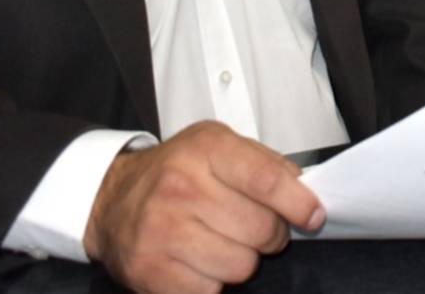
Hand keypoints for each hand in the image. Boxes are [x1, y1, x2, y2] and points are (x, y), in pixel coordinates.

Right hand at [83, 121, 324, 293]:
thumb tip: (306, 194)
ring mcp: (162, 230)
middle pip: (261, 230)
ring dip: (241, 260)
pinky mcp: (150, 270)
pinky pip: (211, 291)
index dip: (298, 204)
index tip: (312, 216)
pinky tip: (197, 261)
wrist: (111, 199)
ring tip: (221, 242)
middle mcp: (181, 187)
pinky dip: (212, 282)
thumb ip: (265, 164)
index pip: (267, 180)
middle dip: (270, 235)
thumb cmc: (177, 172)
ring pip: (241, 266)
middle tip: (255, 228)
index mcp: (205, 149)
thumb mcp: (218, 146)